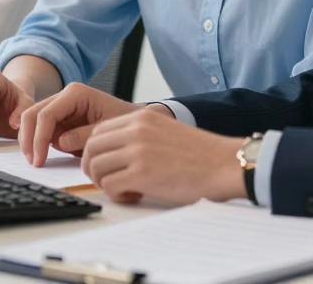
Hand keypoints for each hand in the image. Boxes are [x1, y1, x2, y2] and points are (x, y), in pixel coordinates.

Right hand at [18, 82, 147, 165]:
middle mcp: (64, 96)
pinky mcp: (60, 119)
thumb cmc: (124, 121)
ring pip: (33, 120)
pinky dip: (38, 142)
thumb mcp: (106, 130)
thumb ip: (83, 135)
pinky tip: (40, 157)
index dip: (39, 137)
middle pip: (34, 113)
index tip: (39, 160)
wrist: (134, 121)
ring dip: (30, 140)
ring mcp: (61, 107)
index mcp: (75, 93)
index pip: (47, 114)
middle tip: (32, 162)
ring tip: (36, 162)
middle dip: (28, 138)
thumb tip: (59, 142)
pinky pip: (42, 128)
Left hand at [81, 110, 245, 205]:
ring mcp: (137, 151)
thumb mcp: (163, 130)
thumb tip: (113, 151)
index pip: (99, 131)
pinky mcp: (141, 174)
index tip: (103, 164)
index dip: (95, 151)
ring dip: (105, 183)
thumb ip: (138, 134)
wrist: (220, 164)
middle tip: (108, 180)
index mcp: (140, 117)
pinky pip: (110, 185)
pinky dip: (116, 194)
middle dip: (93, 168)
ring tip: (124, 188)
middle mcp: (135, 130)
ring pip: (97, 167)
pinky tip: (133, 195)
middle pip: (92, 148)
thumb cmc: (197, 153)